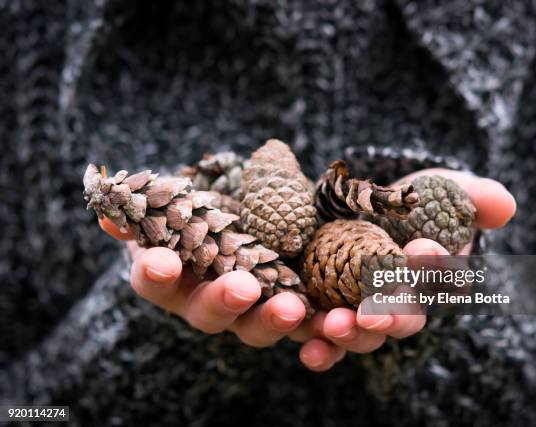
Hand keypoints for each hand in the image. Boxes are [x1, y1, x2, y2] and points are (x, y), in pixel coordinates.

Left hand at [99, 168, 514, 371]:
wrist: (254, 180)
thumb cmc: (338, 197)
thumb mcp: (398, 190)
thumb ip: (448, 199)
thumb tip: (505, 204)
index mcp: (341, 299)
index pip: (381, 320)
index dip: (394, 311)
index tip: (402, 288)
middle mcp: (291, 308)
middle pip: (319, 335)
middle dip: (339, 330)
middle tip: (350, 317)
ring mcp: (234, 298)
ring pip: (243, 324)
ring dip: (257, 313)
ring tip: (266, 289)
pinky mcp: (182, 278)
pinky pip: (168, 289)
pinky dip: (165, 276)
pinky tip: (164, 259)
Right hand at [100, 219, 307, 349]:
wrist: (250, 216)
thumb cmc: (206, 209)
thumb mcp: (182, 201)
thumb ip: (152, 207)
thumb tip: (109, 213)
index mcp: (176, 276)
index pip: (155, 280)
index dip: (155, 273)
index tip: (159, 260)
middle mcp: (210, 302)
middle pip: (211, 314)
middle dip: (224, 302)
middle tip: (242, 288)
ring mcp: (252, 312)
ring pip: (259, 328)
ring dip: (277, 321)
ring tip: (295, 308)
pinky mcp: (296, 312)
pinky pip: (309, 333)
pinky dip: (325, 336)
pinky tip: (337, 326)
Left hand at [287, 168, 515, 370]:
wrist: (359, 204)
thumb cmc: (412, 201)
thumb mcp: (441, 190)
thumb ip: (472, 197)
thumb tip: (503, 204)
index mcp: (433, 276)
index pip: (444, 279)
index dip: (436, 268)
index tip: (422, 247)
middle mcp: (402, 302)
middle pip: (404, 318)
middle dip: (391, 316)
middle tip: (374, 312)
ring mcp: (363, 312)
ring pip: (364, 334)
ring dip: (352, 334)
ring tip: (336, 326)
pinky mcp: (327, 313)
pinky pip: (325, 340)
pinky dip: (321, 350)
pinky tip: (311, 351)